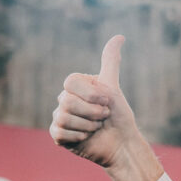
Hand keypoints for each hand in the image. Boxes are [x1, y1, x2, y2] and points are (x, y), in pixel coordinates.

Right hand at [50, 35, 162, 180]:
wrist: (121, 143)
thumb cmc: (118, 114)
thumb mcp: (113, 85)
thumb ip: (110, 61)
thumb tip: (120, 37)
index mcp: (75, 87)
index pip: (70, 82)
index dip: (91, 94)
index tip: (107, 101)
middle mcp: (64, 100)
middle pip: (66, 101)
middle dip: (92, 112)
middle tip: (103, 117)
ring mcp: (59, 118)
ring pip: (63, 117)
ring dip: (87, 125)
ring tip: (96, 128)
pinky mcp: (58, 136)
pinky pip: (60, 133)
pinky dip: (78, 137)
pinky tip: (87, 138)